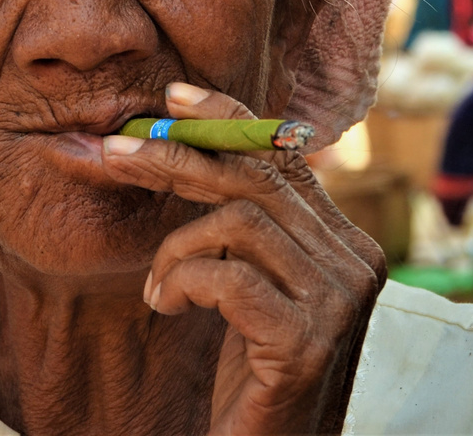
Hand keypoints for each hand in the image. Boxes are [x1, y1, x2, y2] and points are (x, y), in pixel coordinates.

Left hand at [101, 83, 385, 434]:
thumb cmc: (251, 375)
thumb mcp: (251, 286)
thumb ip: (246, 226)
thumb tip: (190, 142)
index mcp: (348, 242)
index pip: (286, 156)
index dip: (228, 117)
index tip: (171, 97)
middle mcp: (357, 263)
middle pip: (258, 178)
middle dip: (178, 158)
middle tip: (115, 153)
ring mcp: (339, 302)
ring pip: (240, 220)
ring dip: (176, 247)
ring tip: (157, 286)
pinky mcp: (307, 340)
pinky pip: (228, 277)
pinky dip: (182, 282)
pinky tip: (169, 307)